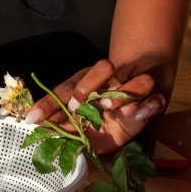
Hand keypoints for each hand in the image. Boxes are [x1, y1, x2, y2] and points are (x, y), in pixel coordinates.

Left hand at [25, 60, 164, 152]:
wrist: (132, 111)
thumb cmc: (97, 117)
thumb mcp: (75, 123)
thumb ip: (58, 123)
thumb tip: (33, 121)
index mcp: (86, 84)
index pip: (65, 88)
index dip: (49, 103)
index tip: (34, 117)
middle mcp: (109, 82)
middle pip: (103, 68)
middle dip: (88, 87)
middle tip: (75, 107)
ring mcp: (132, 91)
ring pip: (135, 79)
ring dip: (122, 94)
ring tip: (108, 107)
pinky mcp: (151, 104)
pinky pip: (156, 99)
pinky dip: (151, 105)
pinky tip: (140, 113)